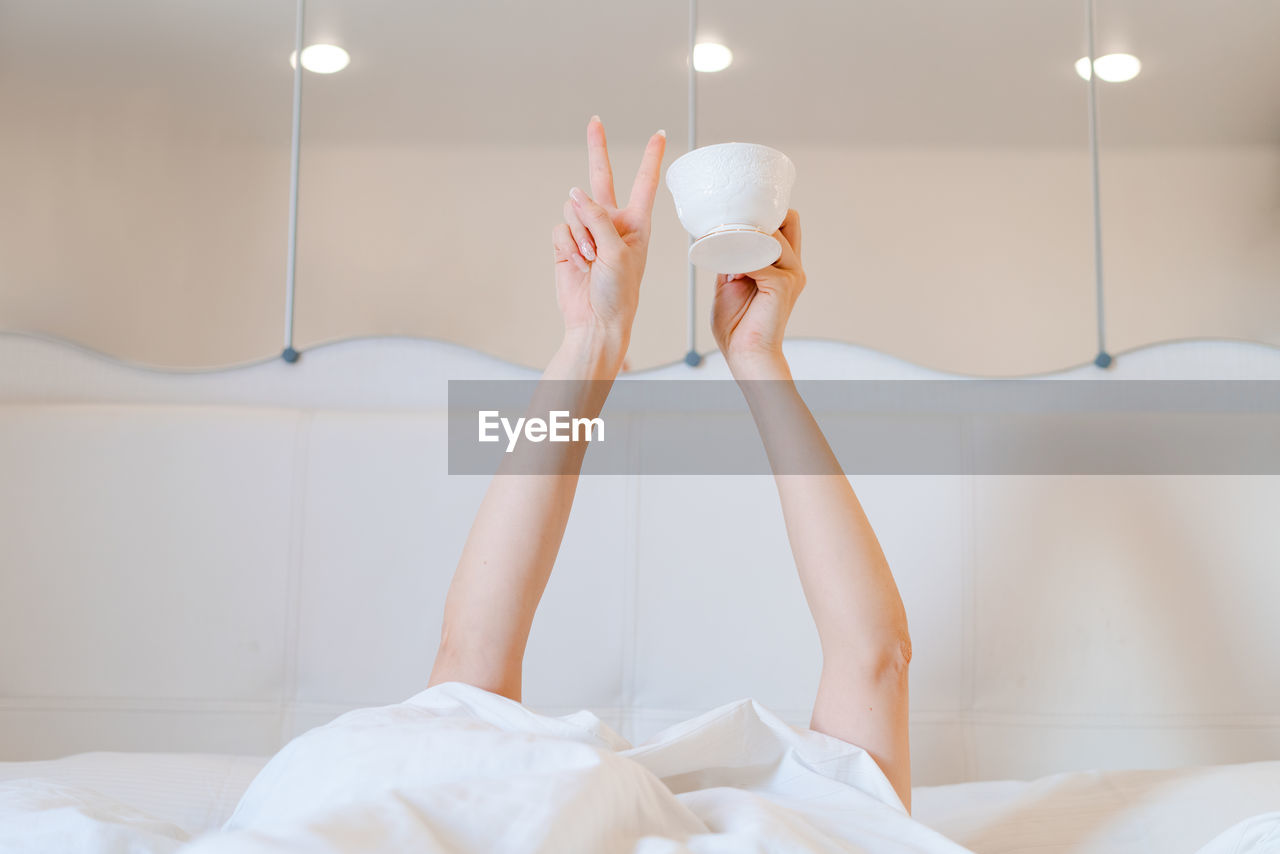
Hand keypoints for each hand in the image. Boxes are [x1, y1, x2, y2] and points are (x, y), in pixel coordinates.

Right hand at [552, 117, 665, 358]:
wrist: (596, 322)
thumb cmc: (619, 293)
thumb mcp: (617, 252)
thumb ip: (597, 218)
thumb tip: (573, 193)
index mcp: (636, 224)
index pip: (644, 183)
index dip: (651, 157)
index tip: (659, 133)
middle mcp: (612, 223)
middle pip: (602, 178)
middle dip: (597, 148)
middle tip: (595, 121)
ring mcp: (588, 233)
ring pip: (574, 209)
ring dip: (580, 234)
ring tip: (590, 259)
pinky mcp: (567, 244)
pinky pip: (560, 228)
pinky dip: (567, 244)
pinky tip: (576, 262)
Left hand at [711, 210, 804, 374]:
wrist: (745, 353)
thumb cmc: (738, 326)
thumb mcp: (730, 283)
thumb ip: (732, 259)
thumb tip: (722, 239)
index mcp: (784, 266)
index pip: (785, 225)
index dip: (764, 217)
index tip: (736, 221)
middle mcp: (793, 267)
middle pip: (789, 220)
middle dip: (762, 219)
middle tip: (734, 230)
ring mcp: (791, 274)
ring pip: (770, 236)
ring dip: (746, 240)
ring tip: (727, 255)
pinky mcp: (783, 284)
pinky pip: (758, 258)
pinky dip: (740, 260)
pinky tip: (730, 272)